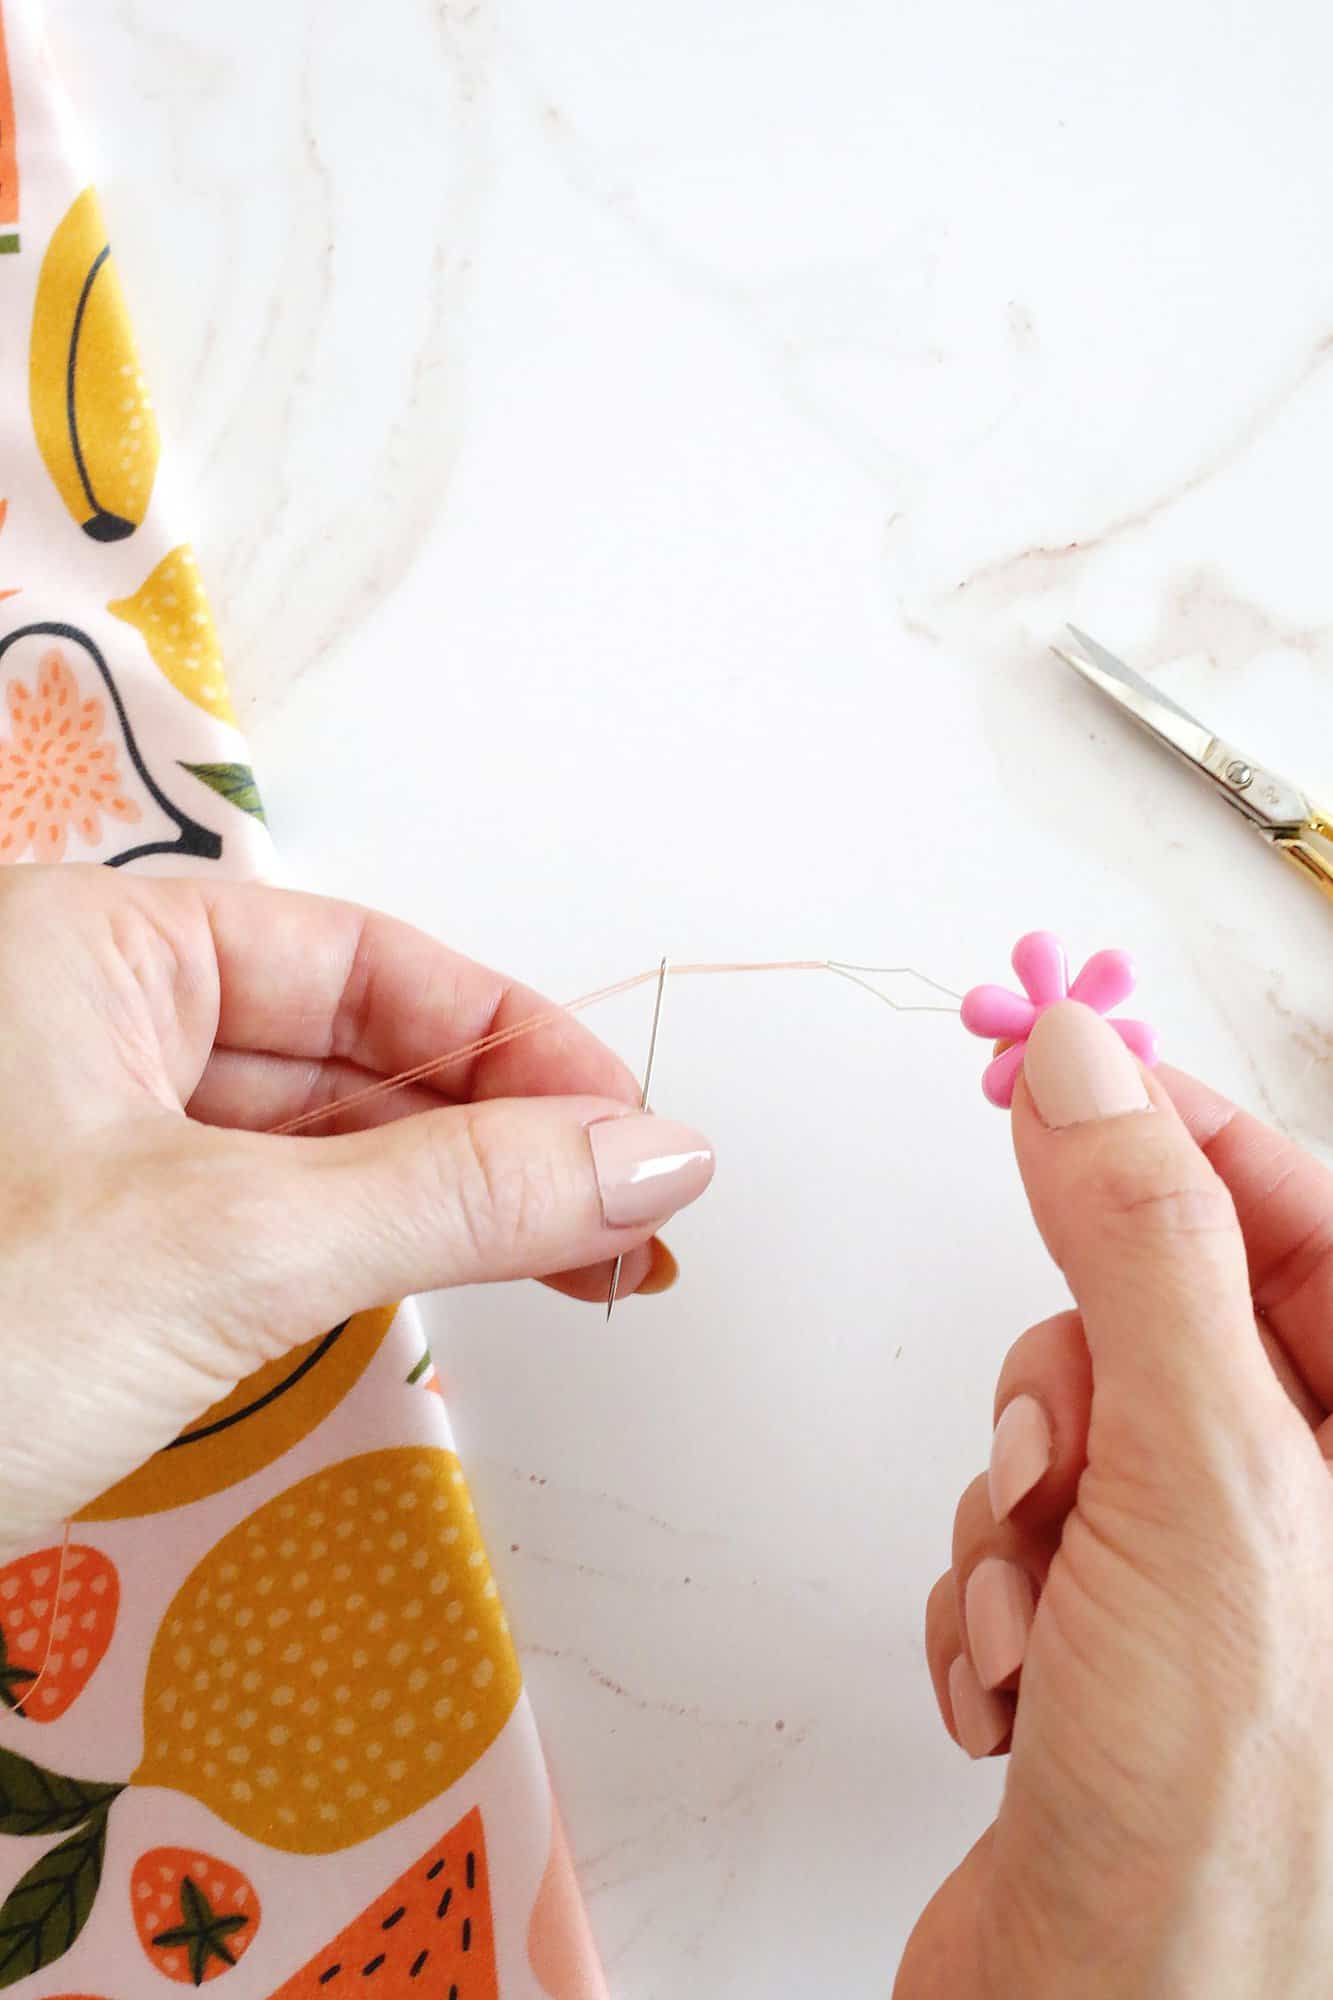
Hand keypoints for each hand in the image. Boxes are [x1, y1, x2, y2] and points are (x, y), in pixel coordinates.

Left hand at [0, 867, 712, 1545]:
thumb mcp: (226, 1246)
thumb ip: (457, 1192)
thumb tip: (654, 1155)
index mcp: (99, 944)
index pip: (370, 965)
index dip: (522, 1045)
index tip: (640, 1134)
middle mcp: (89, 1022)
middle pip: (353, 1055)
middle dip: (503, 1139)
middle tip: (632, 1227)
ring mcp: (81, 1144)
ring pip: (313, 1148)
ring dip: (451, 1207)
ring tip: (582, 1269)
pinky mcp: (83, 1256)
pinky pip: (261, 1227)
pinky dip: (365, 1262)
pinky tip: (452, 1291)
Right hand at [898, 1002, 1332, 1999]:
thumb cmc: (1220, 1824)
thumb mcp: (1199, 1479)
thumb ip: (1142, 1249)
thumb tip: (1085, 1067)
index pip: (1298, 1216)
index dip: (1179, 1133)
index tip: (1062, 1074)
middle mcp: (1309, 1514)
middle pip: (1155, 1323)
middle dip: (1068, 1396)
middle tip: (1059, 1468)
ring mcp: (1209, 1585)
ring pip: (1067, 1431)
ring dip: (1016, 1518)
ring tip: (1044, 1628)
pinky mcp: (1113, 1646)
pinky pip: (1018, 1530)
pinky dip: (991, 1593)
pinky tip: (1018, 1692)